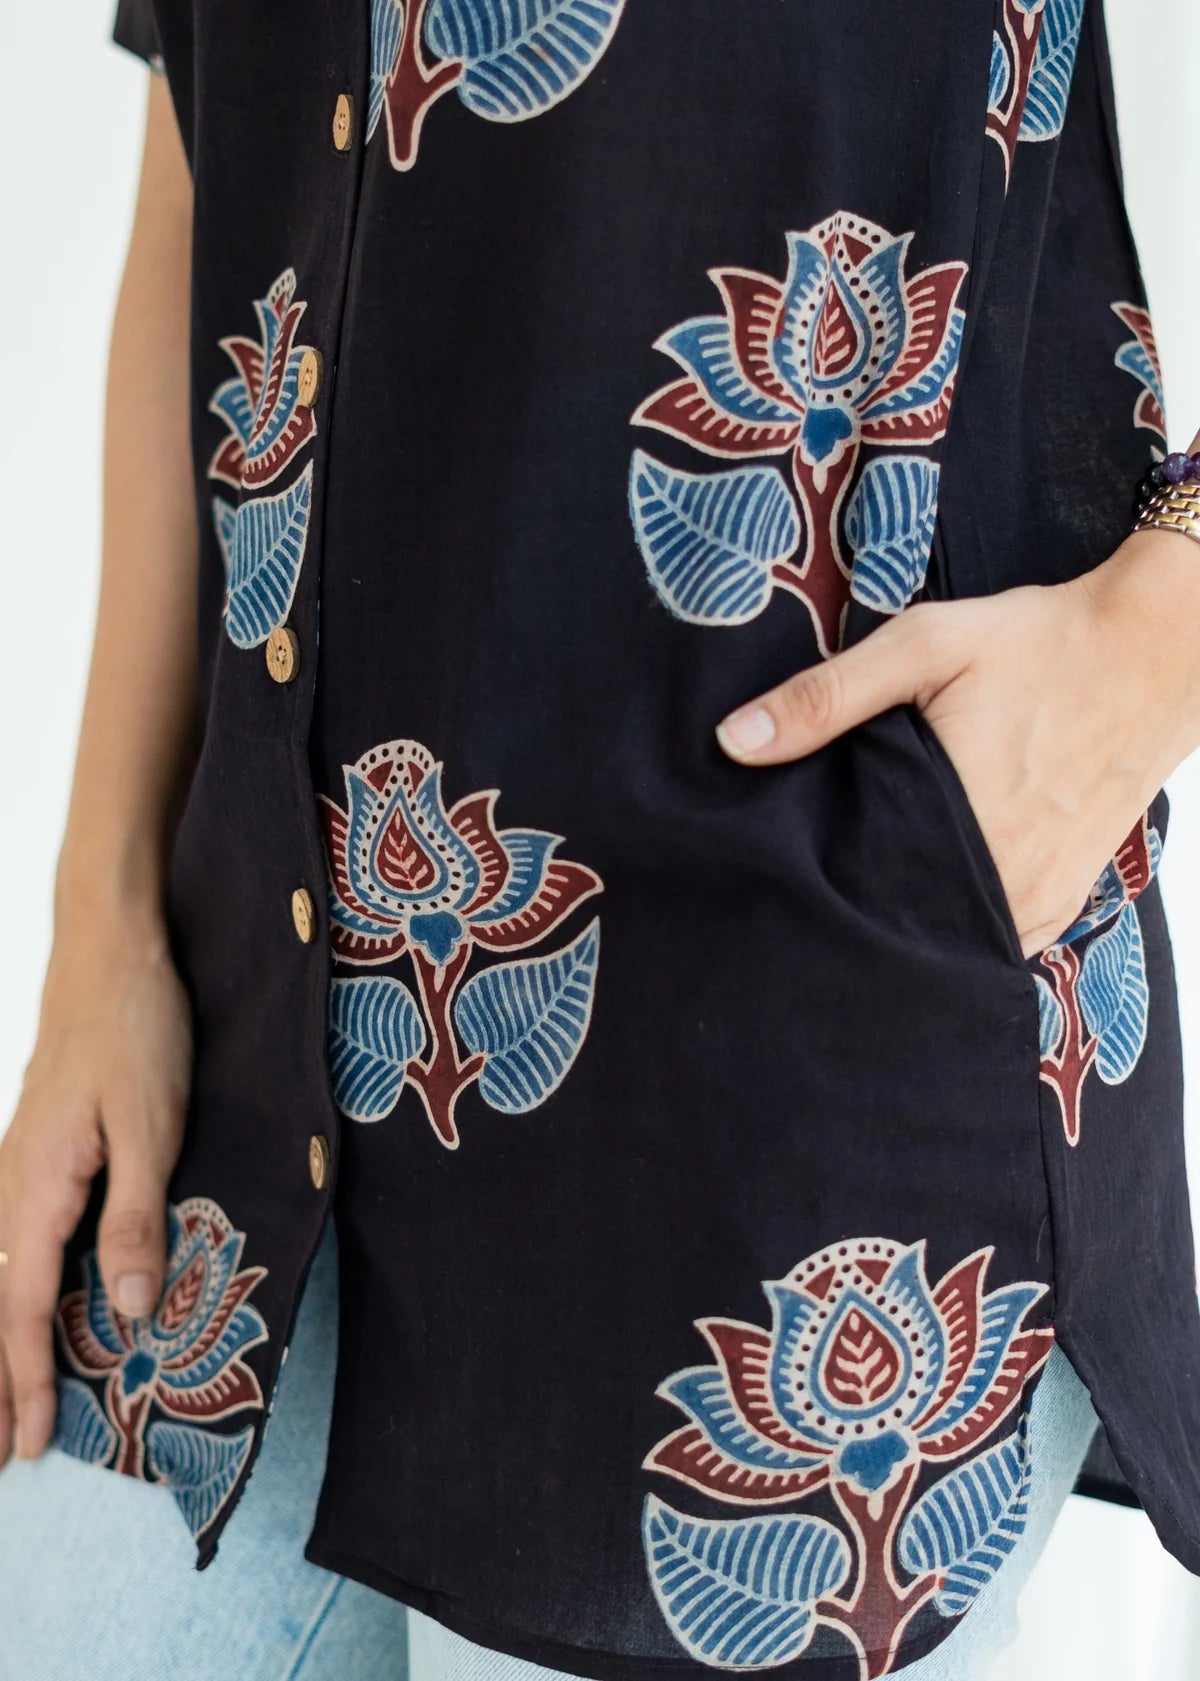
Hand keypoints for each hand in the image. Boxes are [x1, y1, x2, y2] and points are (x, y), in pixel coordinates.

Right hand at [0, 907, 189, 1462]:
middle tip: (6, 1452)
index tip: (30, 1444)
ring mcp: (18, 1162)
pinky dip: (13, 1287)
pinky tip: (28, 1299)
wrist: (110, 949)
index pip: (20, 1307)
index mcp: (35, 1187)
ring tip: (5, 1398)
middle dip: (0, 1378)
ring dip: (1, 1338)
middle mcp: (11, 1182)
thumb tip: (128, 1311)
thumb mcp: (153, 1124)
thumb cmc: (137, 1029)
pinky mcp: (38, 1146)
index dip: (27, 1379)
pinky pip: (13, 1236)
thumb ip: (137, 1217)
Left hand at [716, 529, 1199, 957]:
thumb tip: (733, 742)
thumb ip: (827, 696)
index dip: (809, 892)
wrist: (1158, 652)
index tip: (772, 878)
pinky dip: (956, 925)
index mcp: (958, 824)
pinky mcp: (1065, 901)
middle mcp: (1002, 881)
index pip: (855, 896)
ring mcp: (1039, 900)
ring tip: (858, 891)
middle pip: (898, 927)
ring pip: (947, 942)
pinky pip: (995, 941)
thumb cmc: (1038, 643)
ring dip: (904, 923)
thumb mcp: (925, 647)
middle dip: (850, 911)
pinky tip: (923, 895)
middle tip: (803, 888)